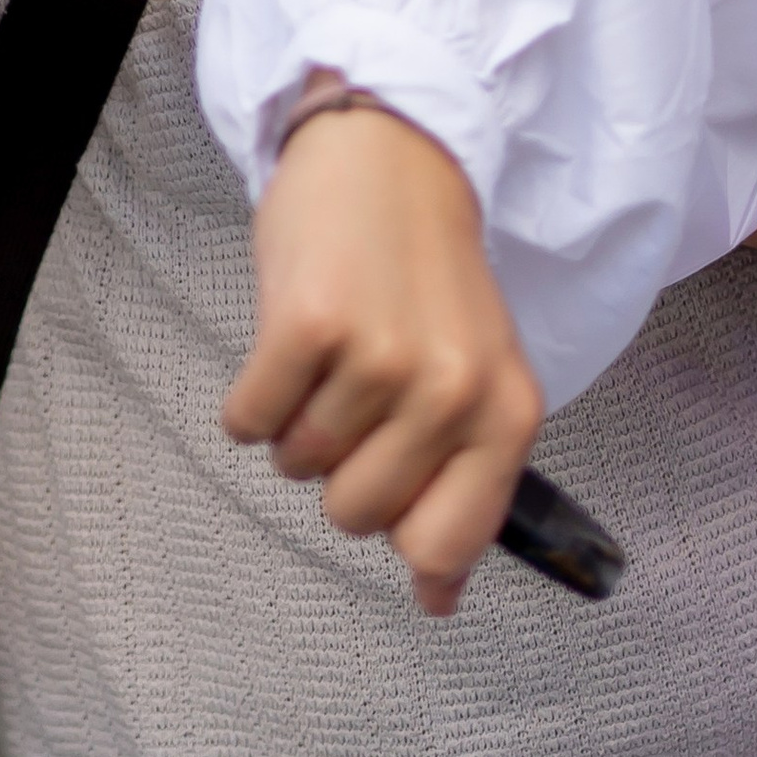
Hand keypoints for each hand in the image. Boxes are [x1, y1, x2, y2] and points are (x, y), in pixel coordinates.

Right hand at [220, 105, 541, 617]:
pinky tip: (286, 346)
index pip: (444, 544)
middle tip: (358, 393)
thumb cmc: (428, 276)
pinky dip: (251, 398)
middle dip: (338, 469)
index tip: (391, 490)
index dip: (400, 533)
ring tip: (329, 355)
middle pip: (355, 515)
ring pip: (297, 467)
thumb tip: (438, 600)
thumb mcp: (478, 378)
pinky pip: (249, 420)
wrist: (391, 156)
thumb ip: (467, 485)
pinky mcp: (306, 325)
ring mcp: (379, 358)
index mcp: (506, 416)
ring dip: (295, 422)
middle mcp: (451, 393)